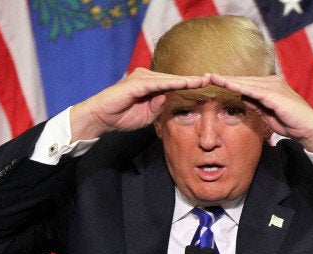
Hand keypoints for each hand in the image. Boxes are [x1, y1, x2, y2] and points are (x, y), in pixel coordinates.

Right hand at [70, 68, 209, 140]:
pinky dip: (172, 83)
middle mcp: (147, 77)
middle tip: (211, 78)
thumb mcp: (147, 114)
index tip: (207, 86)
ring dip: (186, 80)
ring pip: (168, 78)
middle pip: (174, 78)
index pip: (174, 84)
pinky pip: (157, 83)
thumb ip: (158, 106)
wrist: (100, 118)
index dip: (190, 84)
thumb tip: (168, 100)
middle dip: (192, 79)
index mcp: (150, 84)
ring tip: (202, 81)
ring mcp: (141, 78)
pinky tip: (184, 84)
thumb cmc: (122, 116)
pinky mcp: (136, 83)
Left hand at [208, 73, 312, 151]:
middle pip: (243, 79)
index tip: (211, 81)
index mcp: (270, 86)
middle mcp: (272, 82)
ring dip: (228, 80)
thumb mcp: (267, 113)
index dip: (228, 82)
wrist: (310, 130)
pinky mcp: (275, 94)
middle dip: (224, 78)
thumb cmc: (291, 123)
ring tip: (211, 77)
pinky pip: (253, 89)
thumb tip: (241, 97)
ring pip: (246, 82)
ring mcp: (274, 86)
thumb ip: (255, 104)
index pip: (245, 82)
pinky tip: (226, 84)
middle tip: (205, 76)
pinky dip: (239, 86)